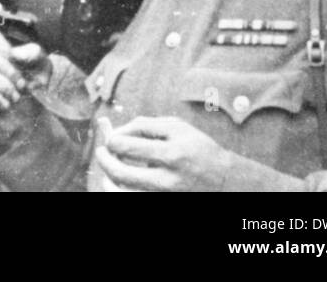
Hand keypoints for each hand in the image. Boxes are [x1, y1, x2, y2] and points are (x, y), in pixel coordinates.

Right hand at [0, 25, 51, 113]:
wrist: (31, 120)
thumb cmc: (32, 89)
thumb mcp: (42, 67)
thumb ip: (33, 53)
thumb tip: (14, 54)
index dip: (4, 47)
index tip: (20, 63)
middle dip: (7, 71)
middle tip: (22, 86)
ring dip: (1, 84)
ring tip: (15, 97)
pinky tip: (5, 105)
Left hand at [93, 116, 303, 191]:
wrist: (225, 180)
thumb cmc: (198, 148)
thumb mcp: (177, 127)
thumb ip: (145, 125)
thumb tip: (116, 130)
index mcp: (172, 153)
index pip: (127, 145)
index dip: (112, 140)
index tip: (110, 138)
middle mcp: (169, 179)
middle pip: (121, 173)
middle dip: (104, 160)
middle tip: (101, 152)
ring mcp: (166, 194)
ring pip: (124, 190)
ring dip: (110, 177)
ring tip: (108, 167)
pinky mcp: (164, 201)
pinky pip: (133, 196)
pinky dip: (121, 189)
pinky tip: (118, 181)